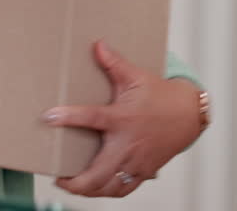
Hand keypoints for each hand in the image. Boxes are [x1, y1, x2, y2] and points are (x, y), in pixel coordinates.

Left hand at [43, 41, 203, 197]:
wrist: (188, 115)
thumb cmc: (160, 96)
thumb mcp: (136, 76)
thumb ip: (114, 63)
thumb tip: (97, 44)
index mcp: (123, 118)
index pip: (92, 118)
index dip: (69, 117)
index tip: (49, 117)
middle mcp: (128, 144)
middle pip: (99, 172)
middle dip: (76, 182)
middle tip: (58, 177)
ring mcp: (136, 161)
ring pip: (110, 186)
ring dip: (89, 190)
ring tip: (72, 185)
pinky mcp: (143, 171)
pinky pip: (124, 190)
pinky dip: (107, 192)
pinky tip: (94, 189)